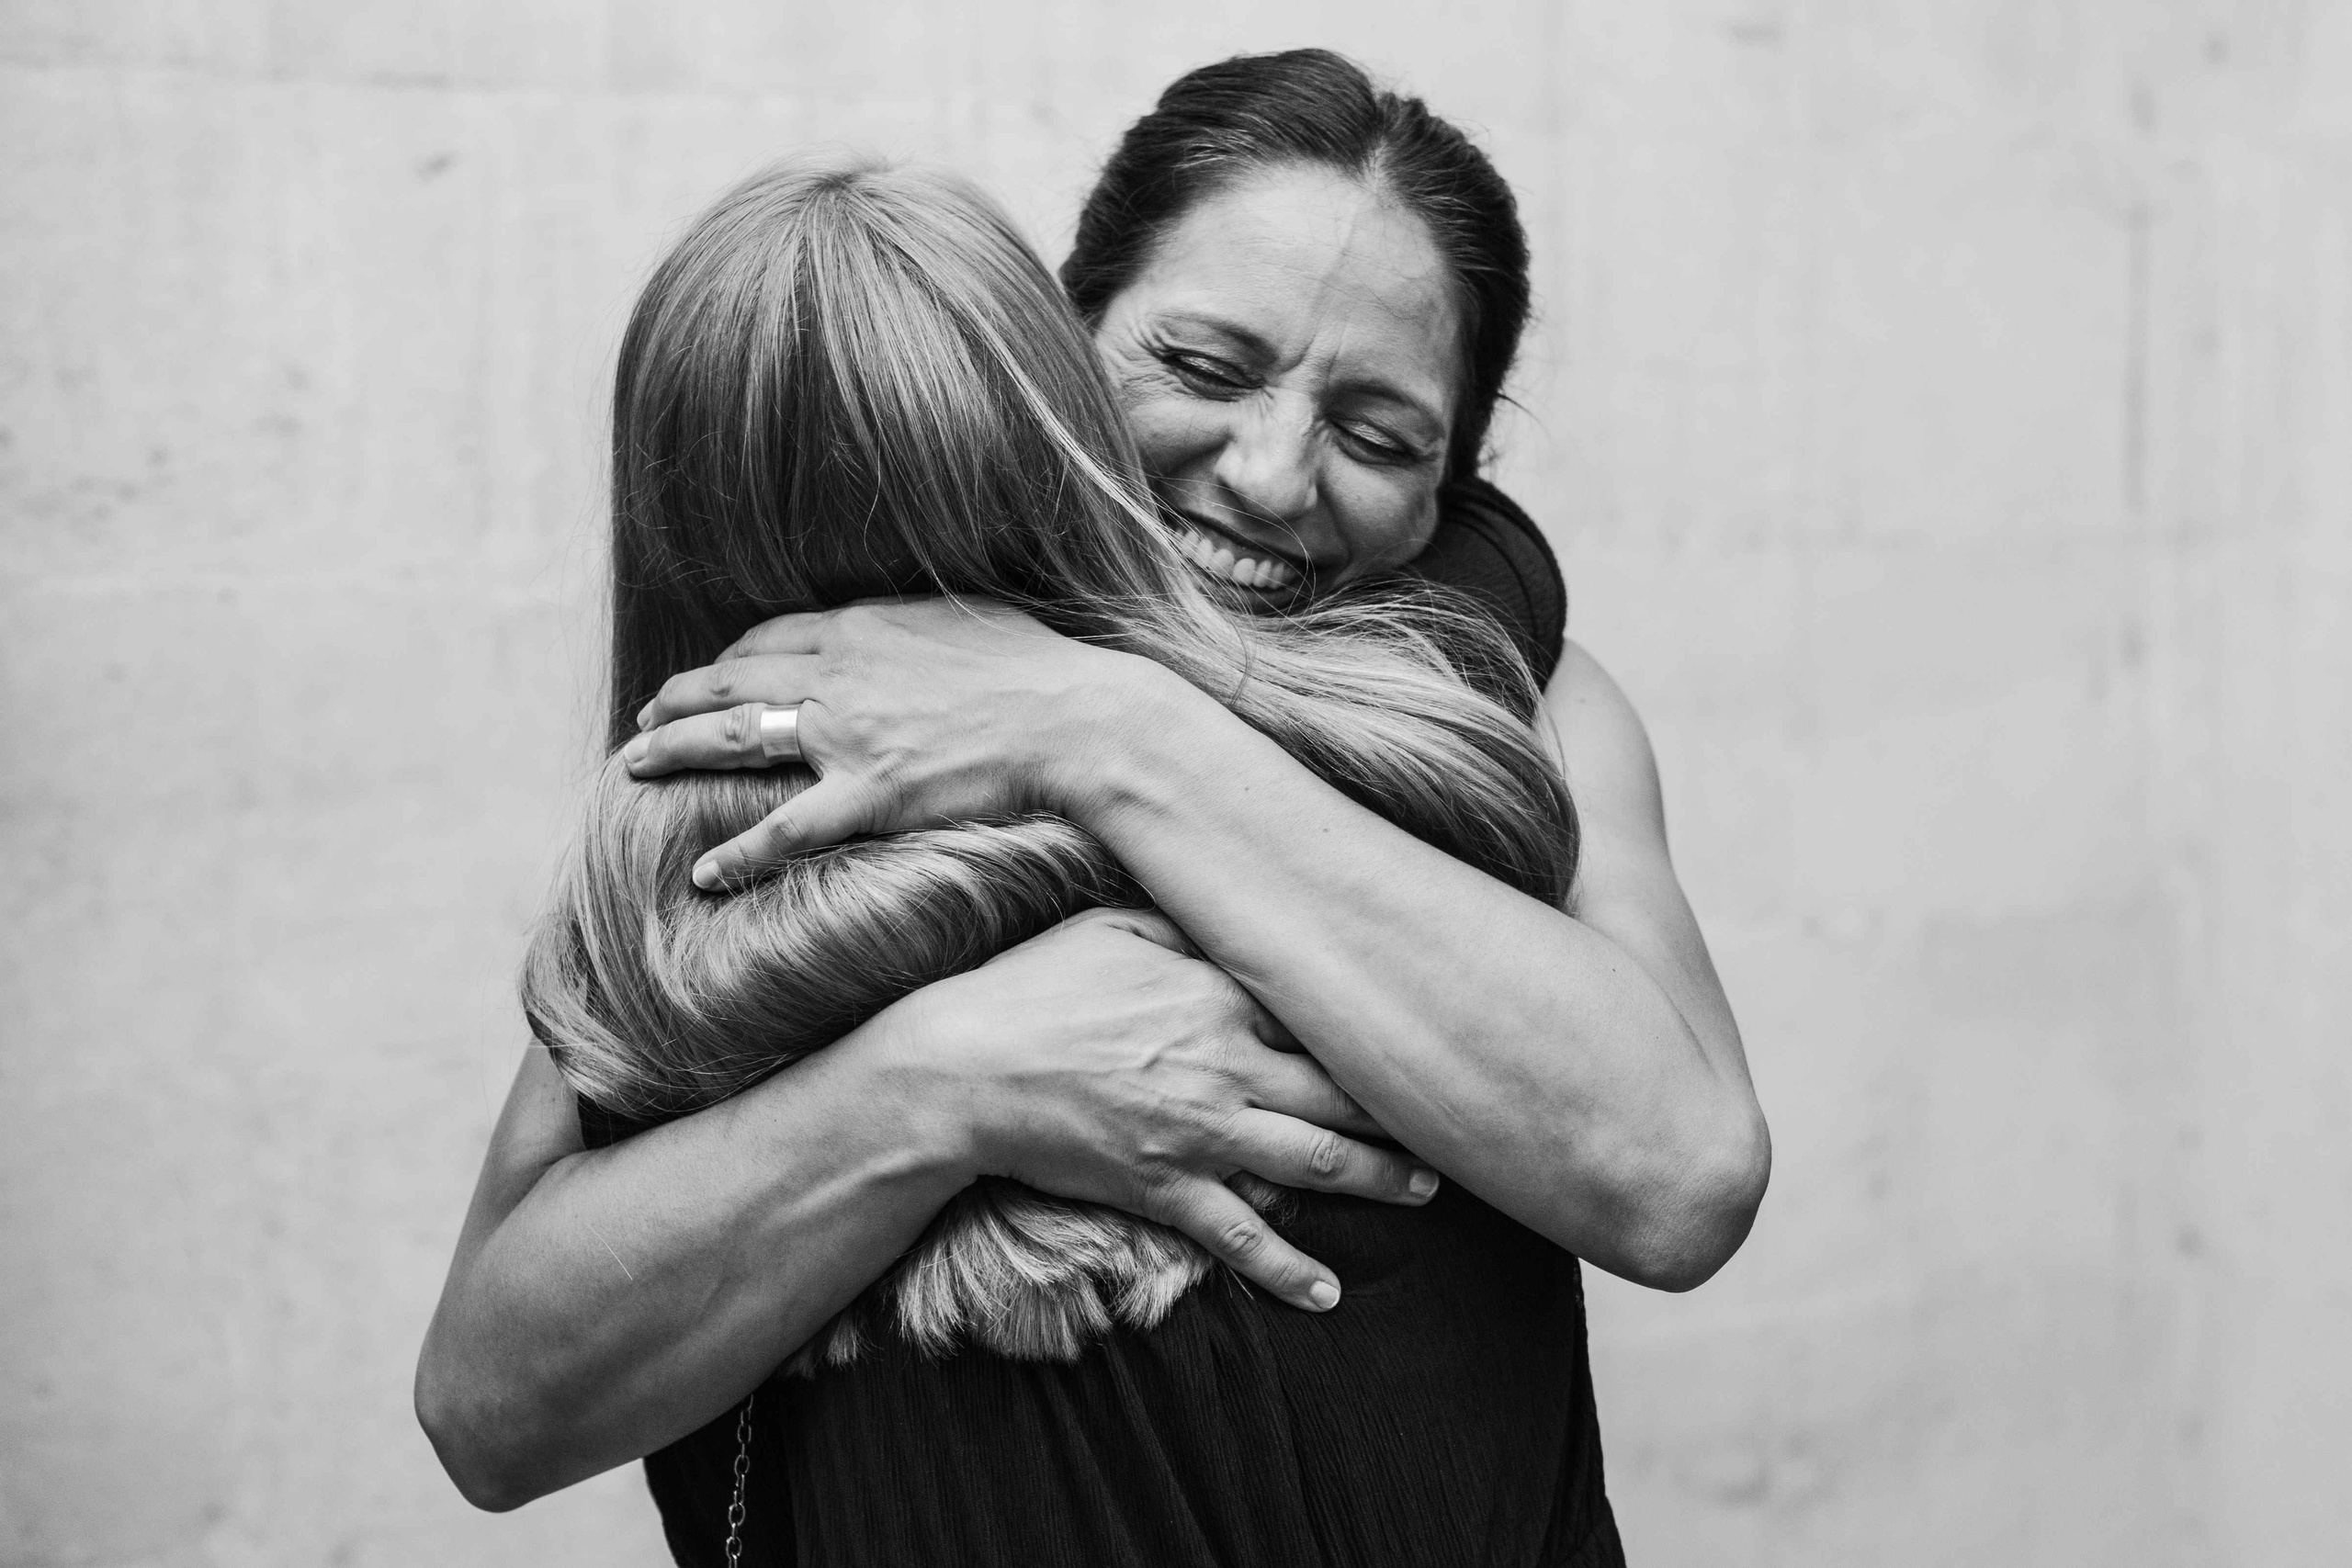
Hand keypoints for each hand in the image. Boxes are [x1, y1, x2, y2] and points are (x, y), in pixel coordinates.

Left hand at [624, 598, 1170, 888]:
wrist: (1074, 717)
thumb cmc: (1037, 666)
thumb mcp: (968, 615)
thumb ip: (915, 621)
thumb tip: (901, 624)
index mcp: (861, 625)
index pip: (766, 638)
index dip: (725, 660)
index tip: (707, 677)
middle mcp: (838, 674)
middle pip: (731, 682)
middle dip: (675, 699)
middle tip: (643, 721)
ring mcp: (848, 735)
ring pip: (735, 740)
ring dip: (675, 750)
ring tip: (634, 767)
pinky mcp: (870, 795)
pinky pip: (786, 829)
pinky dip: (739, 852)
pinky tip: (705, 870)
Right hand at [892, 905, 1440, 1313]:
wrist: (961, 1068)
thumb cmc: (1030, 986)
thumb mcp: (1110, 923)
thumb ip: (1185, 920)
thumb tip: (1237, 907)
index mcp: (1218, 993)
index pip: (1324, 1011)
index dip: (1380, 1025)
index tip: (1428, 1028)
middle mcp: (1226, 1063)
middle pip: (1342, 1091)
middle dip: (1405, 1110)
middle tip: (1456, 1120)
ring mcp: (1200, 1131)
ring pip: (1315, 1161)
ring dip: (1378, 1180)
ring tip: (1425, 1192)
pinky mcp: (1165, 1188)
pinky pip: (1241, 1237)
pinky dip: (1289, 1270)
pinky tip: (1327, 1294)